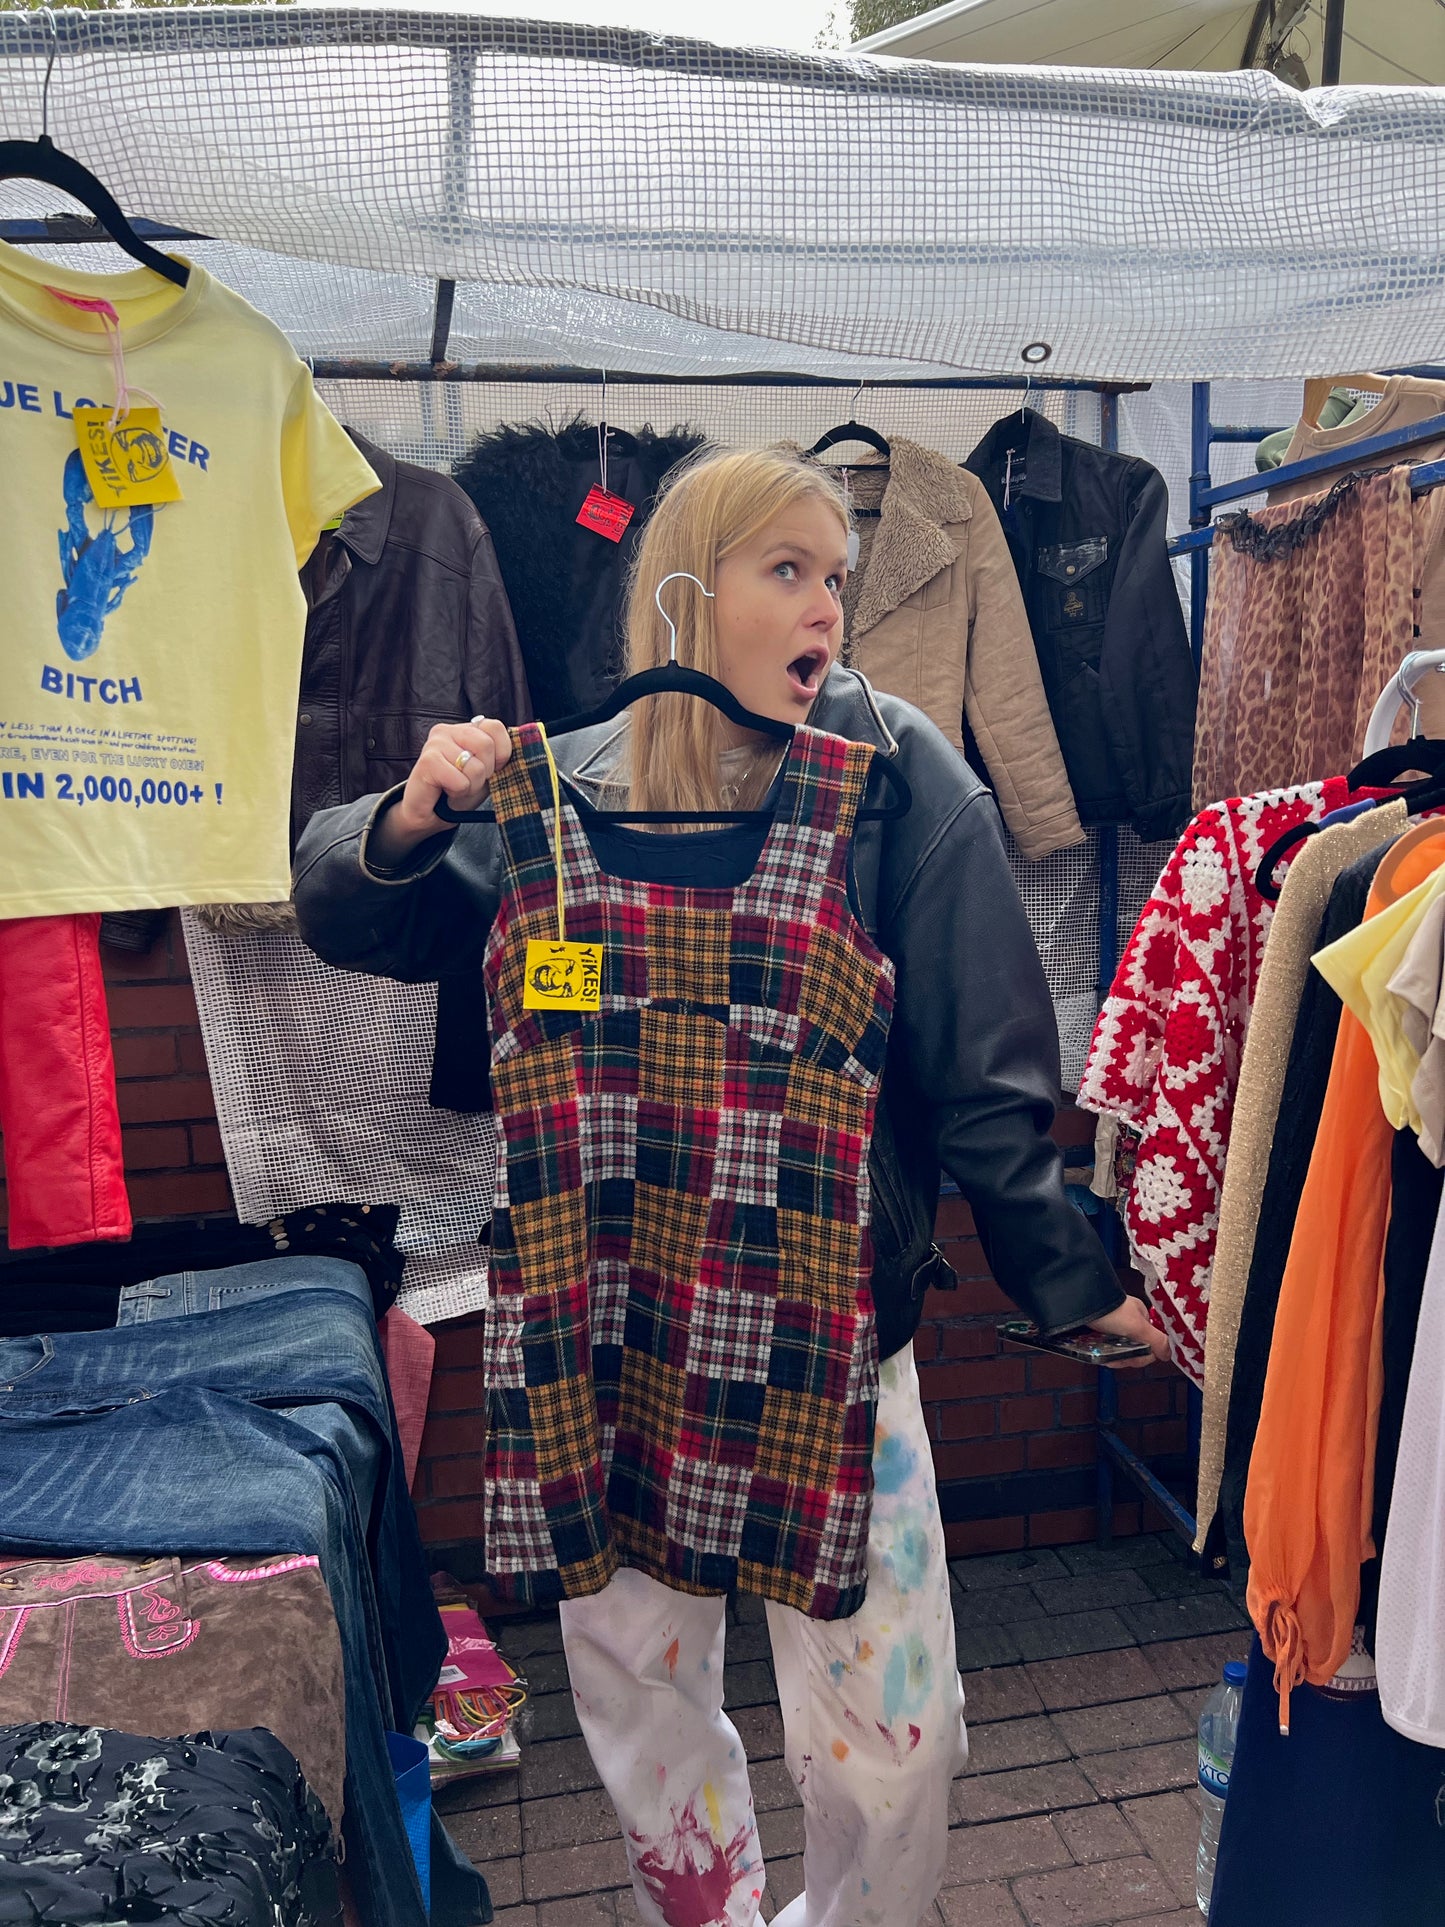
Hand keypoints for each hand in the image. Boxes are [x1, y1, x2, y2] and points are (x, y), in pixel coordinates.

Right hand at [370, 718, 512, 864]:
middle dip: (485, 773)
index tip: (490, 770)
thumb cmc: (458, 791)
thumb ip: (499, 757)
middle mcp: (448, 730)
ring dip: (470, 786)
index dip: (501, 753)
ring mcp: (436, 743)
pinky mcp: (428, 761)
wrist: (429, 814)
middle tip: (469, 781)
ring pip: (475, 767)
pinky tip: (445, 791)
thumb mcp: (487, 772)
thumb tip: (520, 750)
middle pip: (486, 745)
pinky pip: (460, 781)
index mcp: (465, 729)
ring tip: (456, 787)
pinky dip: (458, 792)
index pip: (495, 727)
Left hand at [1088, 1294, 1170, 1368]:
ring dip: (1116, 1357)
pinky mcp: (1101, 1330)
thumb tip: (1169, 1354)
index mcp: (1142, 1316)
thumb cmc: (1110, 1311)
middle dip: (1127, 1357)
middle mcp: (1130, 1320)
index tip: (1133, 1359)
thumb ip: (1157, 1341)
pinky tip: (1102, 1356)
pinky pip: (1109, 1347)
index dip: (1144, 1355)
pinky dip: (1107, 1353)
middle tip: (1116, 1360)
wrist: (1081, 1305)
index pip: (1151, 1343)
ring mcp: (1115, 1326)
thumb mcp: (1137, 1326)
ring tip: (1107, 1359)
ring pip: (1122, 1349)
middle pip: (1136, 1348)